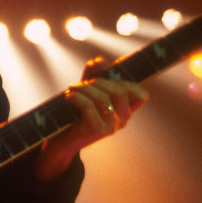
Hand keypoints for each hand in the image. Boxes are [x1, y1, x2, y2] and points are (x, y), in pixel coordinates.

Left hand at [35, 56, 148, 180]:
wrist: (61, 142)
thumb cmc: (75, 116)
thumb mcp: (86, 95)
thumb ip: (93, 78)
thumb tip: (99, 60)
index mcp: (125, 111)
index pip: (140, 94)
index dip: (128, 79)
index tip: (110, 66)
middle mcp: (123, 119)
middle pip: (120, 91)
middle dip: (99, 82)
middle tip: (81, 84)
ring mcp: (112, 126)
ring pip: (103, 98)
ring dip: (84, 89)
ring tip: (71, 90)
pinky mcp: (98, 130)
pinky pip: (90, 107)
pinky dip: (78, 98)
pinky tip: (68, 97)